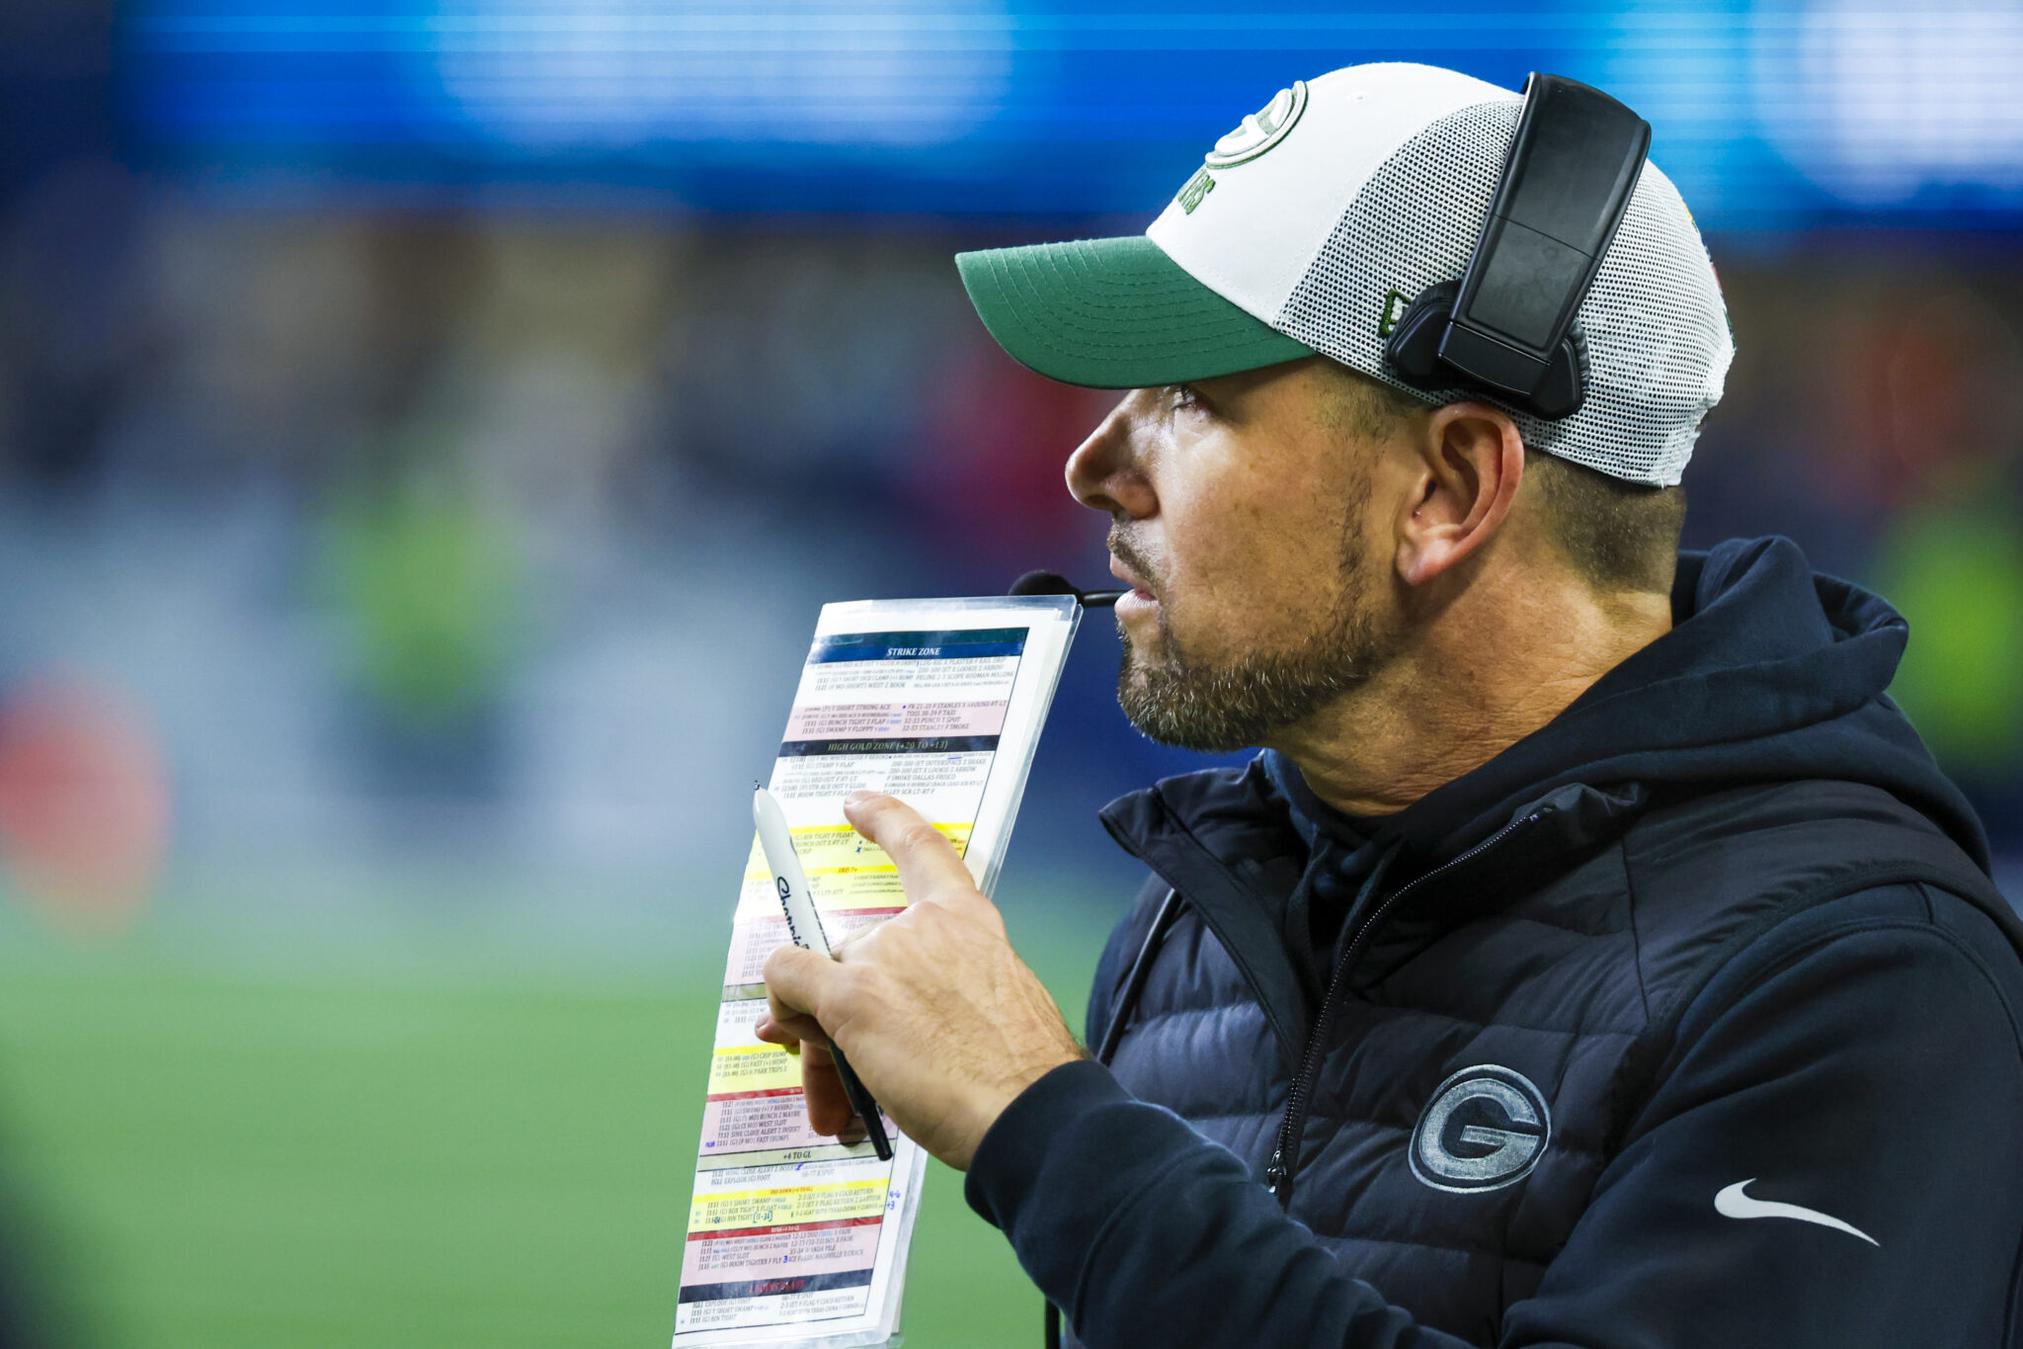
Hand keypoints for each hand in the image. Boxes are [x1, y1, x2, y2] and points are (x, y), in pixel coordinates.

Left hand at [755, 790, 1085, 1169]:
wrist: (1027, 1108)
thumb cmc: (1019, 1075)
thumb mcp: (991, 1012)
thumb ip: (927, 1001)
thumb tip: (874, 1007)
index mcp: (971, 921)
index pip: (924, 849)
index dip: (885, 819)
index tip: (859, 804)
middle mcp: (924, 925)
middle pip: (857, 946)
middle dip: (845, 995)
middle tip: (847, 1049)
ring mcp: (885, 956)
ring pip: (827, 976)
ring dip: (822, 1020)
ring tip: (841, 1088)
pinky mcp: (853, 996)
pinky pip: (791, 979)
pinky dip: (782, 998)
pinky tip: (785, 1021)